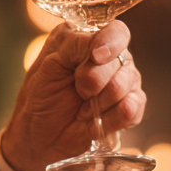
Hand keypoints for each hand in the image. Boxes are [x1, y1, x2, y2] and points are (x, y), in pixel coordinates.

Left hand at [0, 21, 145, 170]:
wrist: (39, 137)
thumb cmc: (40, 96)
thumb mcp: (49, 63)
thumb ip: (75, 45)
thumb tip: (101, 48)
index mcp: (91, 39)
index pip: (117, 32)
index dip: (110, 44)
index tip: (95, 57)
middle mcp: (112, 58)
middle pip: (122, 62)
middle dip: (94, 81)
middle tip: (76, 91)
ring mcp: (124, 83)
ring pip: (127, 86)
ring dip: (99, 102)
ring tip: (82, 107)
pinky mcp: (129, 109)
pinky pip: (131, 110)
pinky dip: (109, 119)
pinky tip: (92, 121)